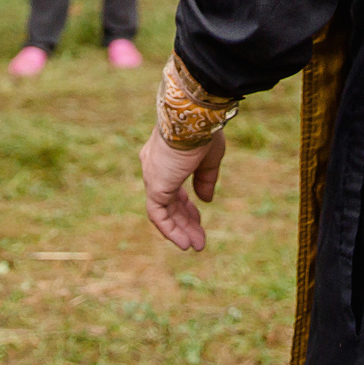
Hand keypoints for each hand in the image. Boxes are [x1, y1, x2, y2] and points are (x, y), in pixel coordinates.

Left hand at [140, 126, 226, 252]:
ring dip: (181, 230)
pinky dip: (170, 230)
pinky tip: (185, 242)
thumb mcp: (210, 158)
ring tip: (197, 246)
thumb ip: (205, 179)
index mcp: (165, 158)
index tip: (199, 216)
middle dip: (185, 221)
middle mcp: (155, 168)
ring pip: (164, 211)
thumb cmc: (203, 131)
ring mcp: (153, 177)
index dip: (186, 205)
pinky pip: (158, 215)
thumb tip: (206, 200)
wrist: (192, 118)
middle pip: (169, 202)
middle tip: (200, 239)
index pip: (173, 188)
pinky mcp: (154, 186)